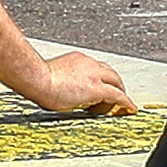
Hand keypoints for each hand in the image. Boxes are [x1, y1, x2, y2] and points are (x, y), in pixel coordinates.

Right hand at [17, 52, 135, 116]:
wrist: (38, 79)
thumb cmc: (37, 78)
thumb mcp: (49, 75)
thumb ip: (56, 79)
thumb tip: (50, 87)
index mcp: (76, 59)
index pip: (94, 67)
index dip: (100, 76)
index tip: (99, 82)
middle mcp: (88, 64)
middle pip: (109, 72)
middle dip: (114, 82)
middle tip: (116, 93)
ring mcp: (94, 75)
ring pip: (116, 81)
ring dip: (120, 91)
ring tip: (123, 102)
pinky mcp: (98, 88)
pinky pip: (118, 96)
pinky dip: (125, 101)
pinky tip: (129, 107)